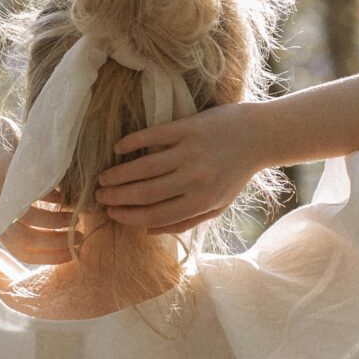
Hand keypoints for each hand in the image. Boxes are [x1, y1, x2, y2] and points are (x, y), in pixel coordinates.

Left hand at [0, 119, 76, 264]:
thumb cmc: (14, 178)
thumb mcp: (22, 204)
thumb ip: (38, 222)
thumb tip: (70, 241)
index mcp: (0, 228)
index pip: (24, 253)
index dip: (51, 257)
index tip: (74, 254)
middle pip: (25, 239)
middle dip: (57, 242)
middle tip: (79, 237)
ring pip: (27, 218)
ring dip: (56, 220)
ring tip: (76, 215)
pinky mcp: (2, 175)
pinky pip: (30, 191)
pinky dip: (52, 196)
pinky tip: (66, 194)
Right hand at [95, 103, 270, 234]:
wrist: (258, 136)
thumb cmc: (235, 174)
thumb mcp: (217, 205)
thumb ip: (186, 221)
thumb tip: (148, 230)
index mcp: (201, 201)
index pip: (155, 215)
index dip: (129, 216)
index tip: (112, 214)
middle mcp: (194, 179)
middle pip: (145, 193)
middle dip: (117, 197)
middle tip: (100, 196)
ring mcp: (190, 152)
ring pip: (144, 167)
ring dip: (119, 174)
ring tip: (103, 177)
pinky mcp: (188, 128)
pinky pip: (152, 136)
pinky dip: (132, 143)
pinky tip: (118, 149)